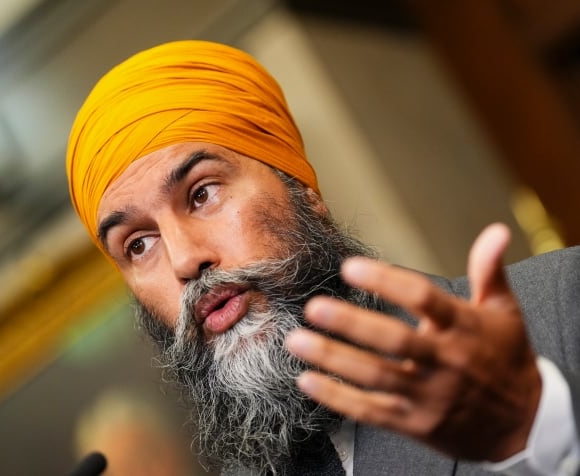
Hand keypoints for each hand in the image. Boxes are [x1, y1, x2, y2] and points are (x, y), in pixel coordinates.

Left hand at [285, 223, 541, 460]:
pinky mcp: (416, 425)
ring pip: (375, 376)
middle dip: (350, 323)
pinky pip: (370, 411)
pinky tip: (307, 381)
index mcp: (465, 328)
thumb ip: (490, 271)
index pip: (423, 298)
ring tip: (296, 341)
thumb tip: (495, 231)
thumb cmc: (507, 360)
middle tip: (313, 308)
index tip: (349, 267)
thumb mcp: (506, 313)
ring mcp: (430, 397)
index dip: (386, 281)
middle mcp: (446, 362)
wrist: (524, 426)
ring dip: (332, 358)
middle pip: (393, 340)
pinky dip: (336, 398)